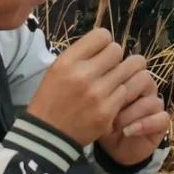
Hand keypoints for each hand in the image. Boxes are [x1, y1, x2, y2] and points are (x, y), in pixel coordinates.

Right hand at [27, 30, 153, 147]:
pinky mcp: (107, 112)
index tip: (99, 53)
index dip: (103, 43)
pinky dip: (118, 94)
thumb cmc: (51, 99)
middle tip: (105, 68)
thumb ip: (82, 54)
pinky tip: (108, 99)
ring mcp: (97, 94)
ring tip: (110, 81)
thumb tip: (106, 42)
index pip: (102, 35)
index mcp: (67, 62)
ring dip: (120, 74)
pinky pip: (125, 91)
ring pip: (127, 69)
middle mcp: (83, 76)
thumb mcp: (58, 70)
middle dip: (113, 58)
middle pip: (117, 50)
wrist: (46, 138)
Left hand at [95, 68, 168, 167]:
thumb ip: (99, 88)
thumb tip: (94, 77)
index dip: (118, 77)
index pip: (132, 64)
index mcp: (131, 77)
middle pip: (144, 78)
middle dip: (124, 94)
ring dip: (130, 114)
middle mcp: (146, 87)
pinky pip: (161, 118)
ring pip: (150, 100)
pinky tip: (128, 131)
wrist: (113, 147)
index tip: (100, 91)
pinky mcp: (162, 121)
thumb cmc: (103, 121)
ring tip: (114, 126)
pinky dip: (144, 125)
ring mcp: (155, 103)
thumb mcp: (96, 104)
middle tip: (108, 108)